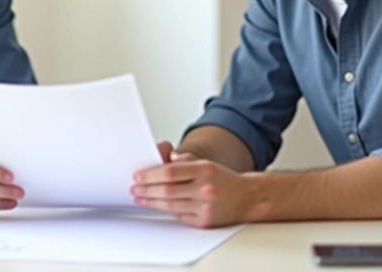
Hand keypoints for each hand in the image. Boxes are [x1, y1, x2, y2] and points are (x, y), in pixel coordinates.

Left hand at [131, 156, 253, 227]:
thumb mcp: (205, 163)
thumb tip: (161, 159)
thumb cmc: (222, 180)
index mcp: (204, 170)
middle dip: (146, 190)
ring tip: (140, 198)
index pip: (169, 172)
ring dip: (151, 202)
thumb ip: (183, 161)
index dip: (150, 175)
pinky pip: (179, 216)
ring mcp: (205, 207)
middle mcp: (205, 188)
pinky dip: (167, 210)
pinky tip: (158, 206)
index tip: (138, 176)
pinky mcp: (204, 221)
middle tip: (134, 189)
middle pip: (167, 190)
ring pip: (170, 205)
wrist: (247, 197)